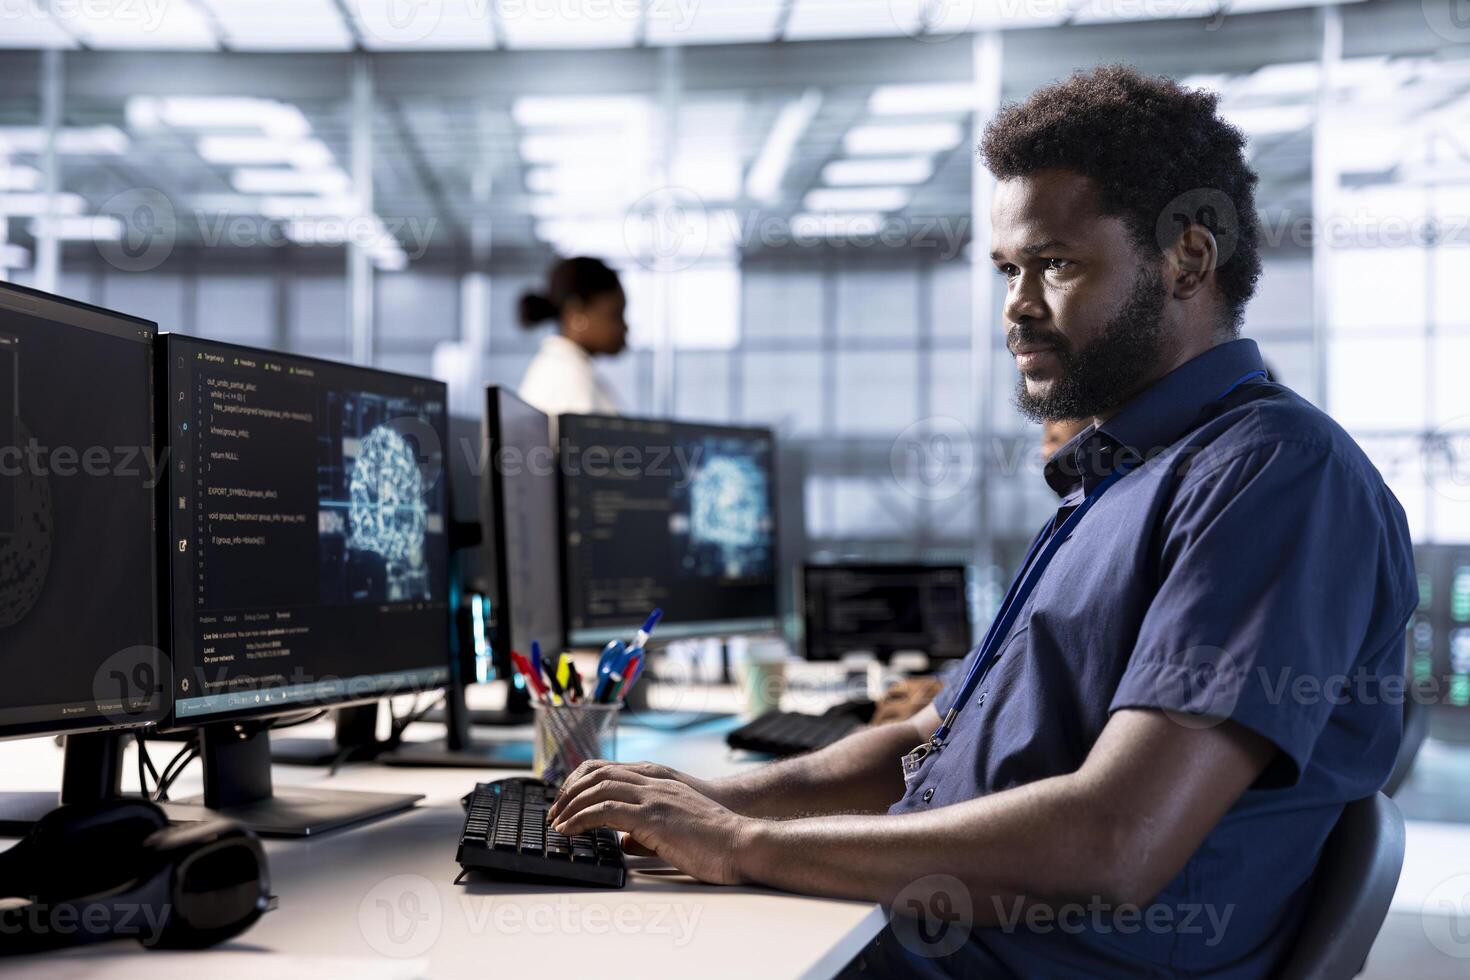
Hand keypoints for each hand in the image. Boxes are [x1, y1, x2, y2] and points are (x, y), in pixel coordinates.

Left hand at [548, 760, 756, 884]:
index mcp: (659, 779)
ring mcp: (653, 796)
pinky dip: (580, 819)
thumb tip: (624, 841)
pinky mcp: (653, 816)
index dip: (581, 781)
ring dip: (570, 805)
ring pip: (597, 788)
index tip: (566, 800)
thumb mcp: (675, 826)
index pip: (609, 768)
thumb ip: (647, 828)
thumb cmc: (714, 839)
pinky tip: (569, 830)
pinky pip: (605, 810)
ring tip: (556, 823)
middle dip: (569, 792)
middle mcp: (653, 781)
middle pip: (597, 773)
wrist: (742, 842)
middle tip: (554, 812)